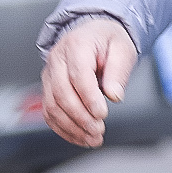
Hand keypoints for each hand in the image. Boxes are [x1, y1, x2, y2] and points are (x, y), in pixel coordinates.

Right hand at [41, 15, 139, 147]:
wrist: (94, 34)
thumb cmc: (109, 40)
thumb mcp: (123, 49)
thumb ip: (118, 71)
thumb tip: (114, 95)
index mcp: (77, 45)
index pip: (79, 75)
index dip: (89, 98)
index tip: (102, 114)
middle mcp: (57, 59)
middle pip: (62, 94)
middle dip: (80, 117)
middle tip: (98, 131)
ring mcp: (49, 74)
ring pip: (52, 106)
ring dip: (71, 127)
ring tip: (92, 138)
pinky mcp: (48, 88)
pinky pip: (49, 112)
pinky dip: (63, 128)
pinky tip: (80, 137)